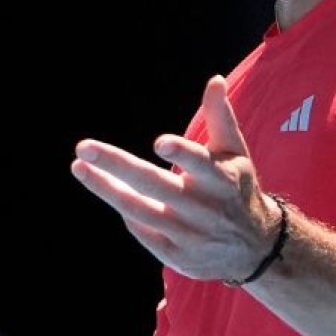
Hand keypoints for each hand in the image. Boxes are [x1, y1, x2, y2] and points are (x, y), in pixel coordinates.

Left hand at [69, 74, 278, 283]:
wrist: (256, 248)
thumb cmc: (235, 188)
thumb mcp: (235, 154)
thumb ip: (221, 118)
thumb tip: (215, 79)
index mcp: (223, 179)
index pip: (201, 165)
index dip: (182, 154)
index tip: (160, 143)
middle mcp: (206, 208)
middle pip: (156, 185)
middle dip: (117, 165)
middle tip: (83, 146)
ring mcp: (191, 235)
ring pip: (140, 211)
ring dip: (106, 189)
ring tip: (79, 167)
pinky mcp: (178, 256)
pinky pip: (143, 232)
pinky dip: (127, 214)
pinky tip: (107, 189)